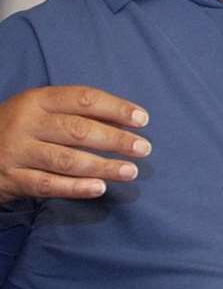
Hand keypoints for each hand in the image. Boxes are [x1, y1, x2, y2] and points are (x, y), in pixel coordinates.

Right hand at [0, 86, 150, 201]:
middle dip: (115, 140)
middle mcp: (25, 123)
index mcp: (36, 100)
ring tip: (130, 171)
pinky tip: (99, 188)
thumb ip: (75, 113)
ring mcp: (16, 152)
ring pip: (67, 160)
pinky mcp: (11, 178)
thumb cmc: (18, 128)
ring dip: (103, 166)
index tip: (143, 119)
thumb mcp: (39, 111)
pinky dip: (76, 187)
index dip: (116, 108)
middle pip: (79, 130)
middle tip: (143, 148)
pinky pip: (48, 184)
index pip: (83, 99)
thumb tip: (124, 120)